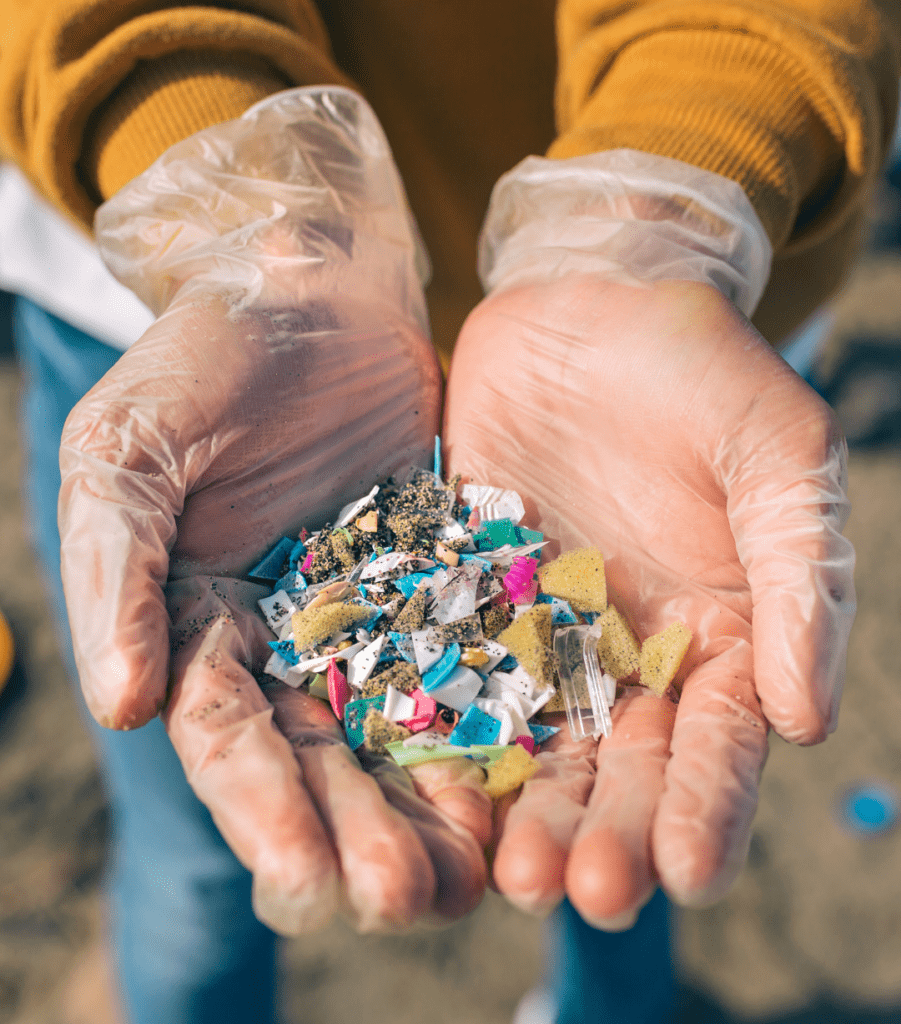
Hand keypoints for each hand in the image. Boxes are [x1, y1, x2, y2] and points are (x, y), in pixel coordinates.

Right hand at [57, 87, 492, 933]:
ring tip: (478, 876)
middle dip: (360, 833)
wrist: (311, 288)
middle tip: (408, 900)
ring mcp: (373, 615)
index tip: (308, 879)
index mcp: (199, 624)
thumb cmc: (205, 358)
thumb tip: (119, 705)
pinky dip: (493, 722)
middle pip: (323, 759)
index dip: (263, 811)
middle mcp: (288, 640)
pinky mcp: (447, 582)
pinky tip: (527, 779)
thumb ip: (115, 572)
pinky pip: (473, 660)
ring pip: (403, 730)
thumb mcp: (129, 450)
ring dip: (432, 806)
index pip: (228, 737)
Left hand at [444, 274, 853, 925]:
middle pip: (620, 765)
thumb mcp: (777, 457)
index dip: (707, 809)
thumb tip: (810, 722)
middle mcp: (627, 653)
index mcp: (719, 634)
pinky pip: (449, 673)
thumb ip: (800, 581)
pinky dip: (442, 732)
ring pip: (533, 742)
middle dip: (605, 832)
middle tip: (580, 892)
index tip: (686, 873)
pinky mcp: (464, 595)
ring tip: (506, 873)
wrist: (591, 302)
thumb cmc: (703, 370)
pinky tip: (426, 788)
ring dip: (522, 810)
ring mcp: (539, 630)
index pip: (718, 742)